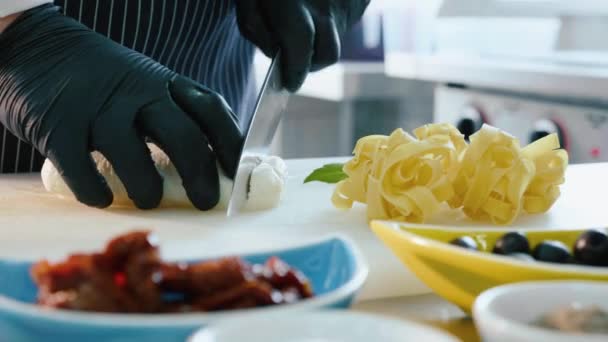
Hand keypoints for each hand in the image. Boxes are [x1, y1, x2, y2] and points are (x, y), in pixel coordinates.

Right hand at [0, 5, 242, 209]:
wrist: (38, 49)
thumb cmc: (103, 79)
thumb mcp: (147, 83)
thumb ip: (175, 112)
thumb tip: (216, 160)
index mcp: (164, 83)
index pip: (211, 109)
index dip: (231, 143)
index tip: (238, 173)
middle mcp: (137, 92)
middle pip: (181, 134)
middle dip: (199, 173)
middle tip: (204, 201)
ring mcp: (97, 107)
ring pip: (131, 151)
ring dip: (146, 185)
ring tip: (149, 200)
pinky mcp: (57, 126)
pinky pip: (80, 166)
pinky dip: (95, 190)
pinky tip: (102, 199)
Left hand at [235, 0, 369, 91]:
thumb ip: (256, 28)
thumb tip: (276, 54)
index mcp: (293, 2)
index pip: (300, 51)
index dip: (295, 72)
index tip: (289, 83)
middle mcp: (324, 3)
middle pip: (328, 52)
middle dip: (312, 62)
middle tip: (297, 59)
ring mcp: (346, 1)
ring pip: (337, 35)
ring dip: (321, 37)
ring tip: (304, 17)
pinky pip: (346, 17)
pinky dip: (331, 17)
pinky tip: (317, 2)